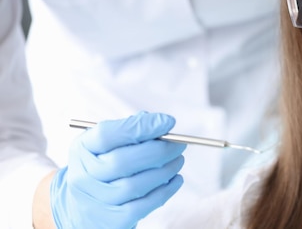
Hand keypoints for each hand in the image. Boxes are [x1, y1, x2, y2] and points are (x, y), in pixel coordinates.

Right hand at [50, 111, 185, 228]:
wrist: (86, 208)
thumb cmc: (104, 167)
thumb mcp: (106, 145)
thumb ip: (130, 130)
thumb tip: (161, 124)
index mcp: (82, 149)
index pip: (107, 135)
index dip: (141, 127)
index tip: (167, 122)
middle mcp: (83, 176)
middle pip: (122, 161)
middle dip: (158, 151)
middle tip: (179, 144)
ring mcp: (95, 201)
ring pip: (135, 185)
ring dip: (165, 170)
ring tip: (178, 160)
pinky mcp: (111, 221)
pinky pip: (143, 205)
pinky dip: (165, 191)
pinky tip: (175, 179)